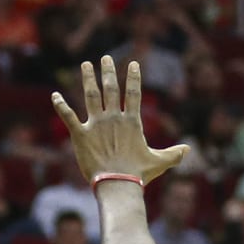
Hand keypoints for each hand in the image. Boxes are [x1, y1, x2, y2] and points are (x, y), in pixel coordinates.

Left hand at [51, 57, 189, 187]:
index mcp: (131, 122)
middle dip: (108, 71)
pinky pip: (68, 116)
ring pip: (91, 95)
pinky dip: (60, 105)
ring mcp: (96, 125)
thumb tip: (189, 150)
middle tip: (106, 58)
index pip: (134, 93)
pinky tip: (54, 96)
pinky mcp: (80, 135)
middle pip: (111, 88)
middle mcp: (113, 118)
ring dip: (88, 78)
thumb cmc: (139, 174)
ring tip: (86, 65)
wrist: (117, 184)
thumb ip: (173, 154)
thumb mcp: (159, 162)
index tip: (133, 64)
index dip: (134, 77)